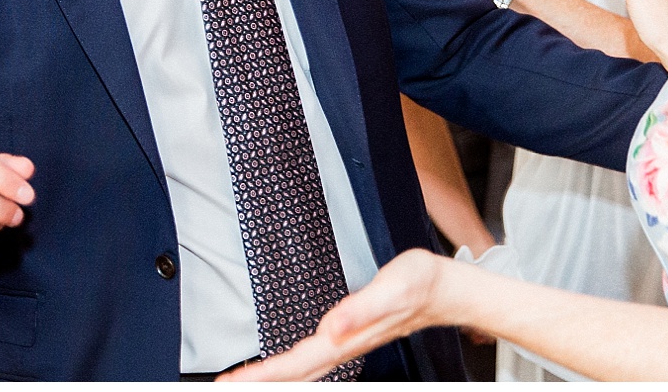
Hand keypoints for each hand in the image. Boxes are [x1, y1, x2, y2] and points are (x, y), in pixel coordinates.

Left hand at [222, 250, 458, 381]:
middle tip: (224, 386)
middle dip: (260, 381)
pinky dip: (290, 366)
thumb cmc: (419, 285)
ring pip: (302, 368)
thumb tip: (330, 326)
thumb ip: (360, 309)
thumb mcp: (392, 288)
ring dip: (273, 376)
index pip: (296, 364)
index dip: (264, 375)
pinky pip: (312, 358)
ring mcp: (347, 342)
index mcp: (346, 338)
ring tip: (244, 380)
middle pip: (294, 373)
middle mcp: (343, 345)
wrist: (443, 289)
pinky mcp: (349, 334)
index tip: (233, 383)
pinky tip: (283, 365)